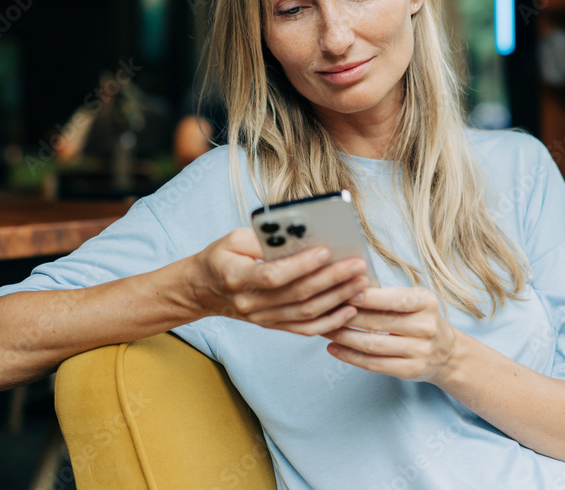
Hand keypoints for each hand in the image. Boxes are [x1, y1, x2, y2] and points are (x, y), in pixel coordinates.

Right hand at [192, 228, 368, 335]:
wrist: (204, 290)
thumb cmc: (222, 258)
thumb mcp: (233, 239)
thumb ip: (264, 238)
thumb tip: (300, 235)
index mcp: (237, 277)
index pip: (273, 275)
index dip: (301, 265)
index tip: (326, 250)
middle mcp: (250, 303)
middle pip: (297, 295)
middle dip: (331, 279)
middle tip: (357, 265)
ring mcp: (262, 318)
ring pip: (306, 314)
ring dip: (337, 299)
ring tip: (361, 283)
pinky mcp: (273, 326)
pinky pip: (305, 329)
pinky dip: (330, 322)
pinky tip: (350, 308)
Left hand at [322, 286, 457, 382]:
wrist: (448, 354)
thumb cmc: (421, 319)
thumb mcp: (414, 300)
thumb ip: (387, 294)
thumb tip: (350, 282)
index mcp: (426, 302)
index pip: (393, 299)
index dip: (367, 297)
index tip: (342, 292)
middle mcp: (425, 327)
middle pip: (378, 322)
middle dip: (346, 316)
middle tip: (322, 309)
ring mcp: (419, 351)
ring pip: (372, 344)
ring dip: (343, 337)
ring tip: (323, 328)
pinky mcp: (410, 370)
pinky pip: (373, 364)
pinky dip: (349, 356)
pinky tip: (333, 348)